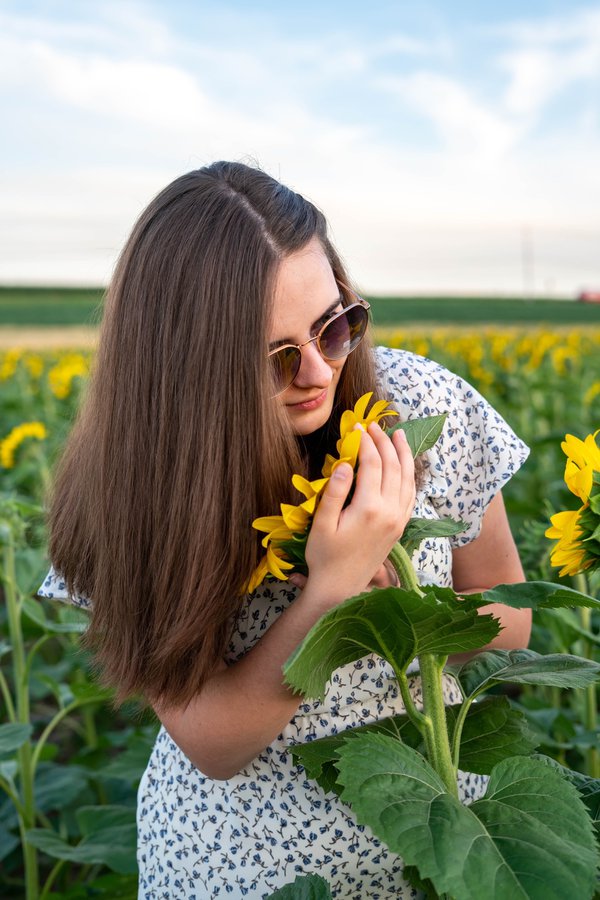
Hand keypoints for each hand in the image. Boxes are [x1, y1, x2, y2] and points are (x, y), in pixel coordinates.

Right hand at [303, 422, 414, 607]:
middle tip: (374, 425)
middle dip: (384, 442)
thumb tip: (345, 463)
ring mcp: (398, 520)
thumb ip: (334, 492)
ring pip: (407, 479)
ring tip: (399, 435)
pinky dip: (409, 475)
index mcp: (369, 508)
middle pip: (392, 467)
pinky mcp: (400, 527)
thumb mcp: (322, 524)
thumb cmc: (324, 556)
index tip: (356, 428)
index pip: (372, 464)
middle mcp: (389, 512)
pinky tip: (404, 466)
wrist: (340, 589)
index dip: (365, 443)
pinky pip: (410, 495)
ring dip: (404, 455)